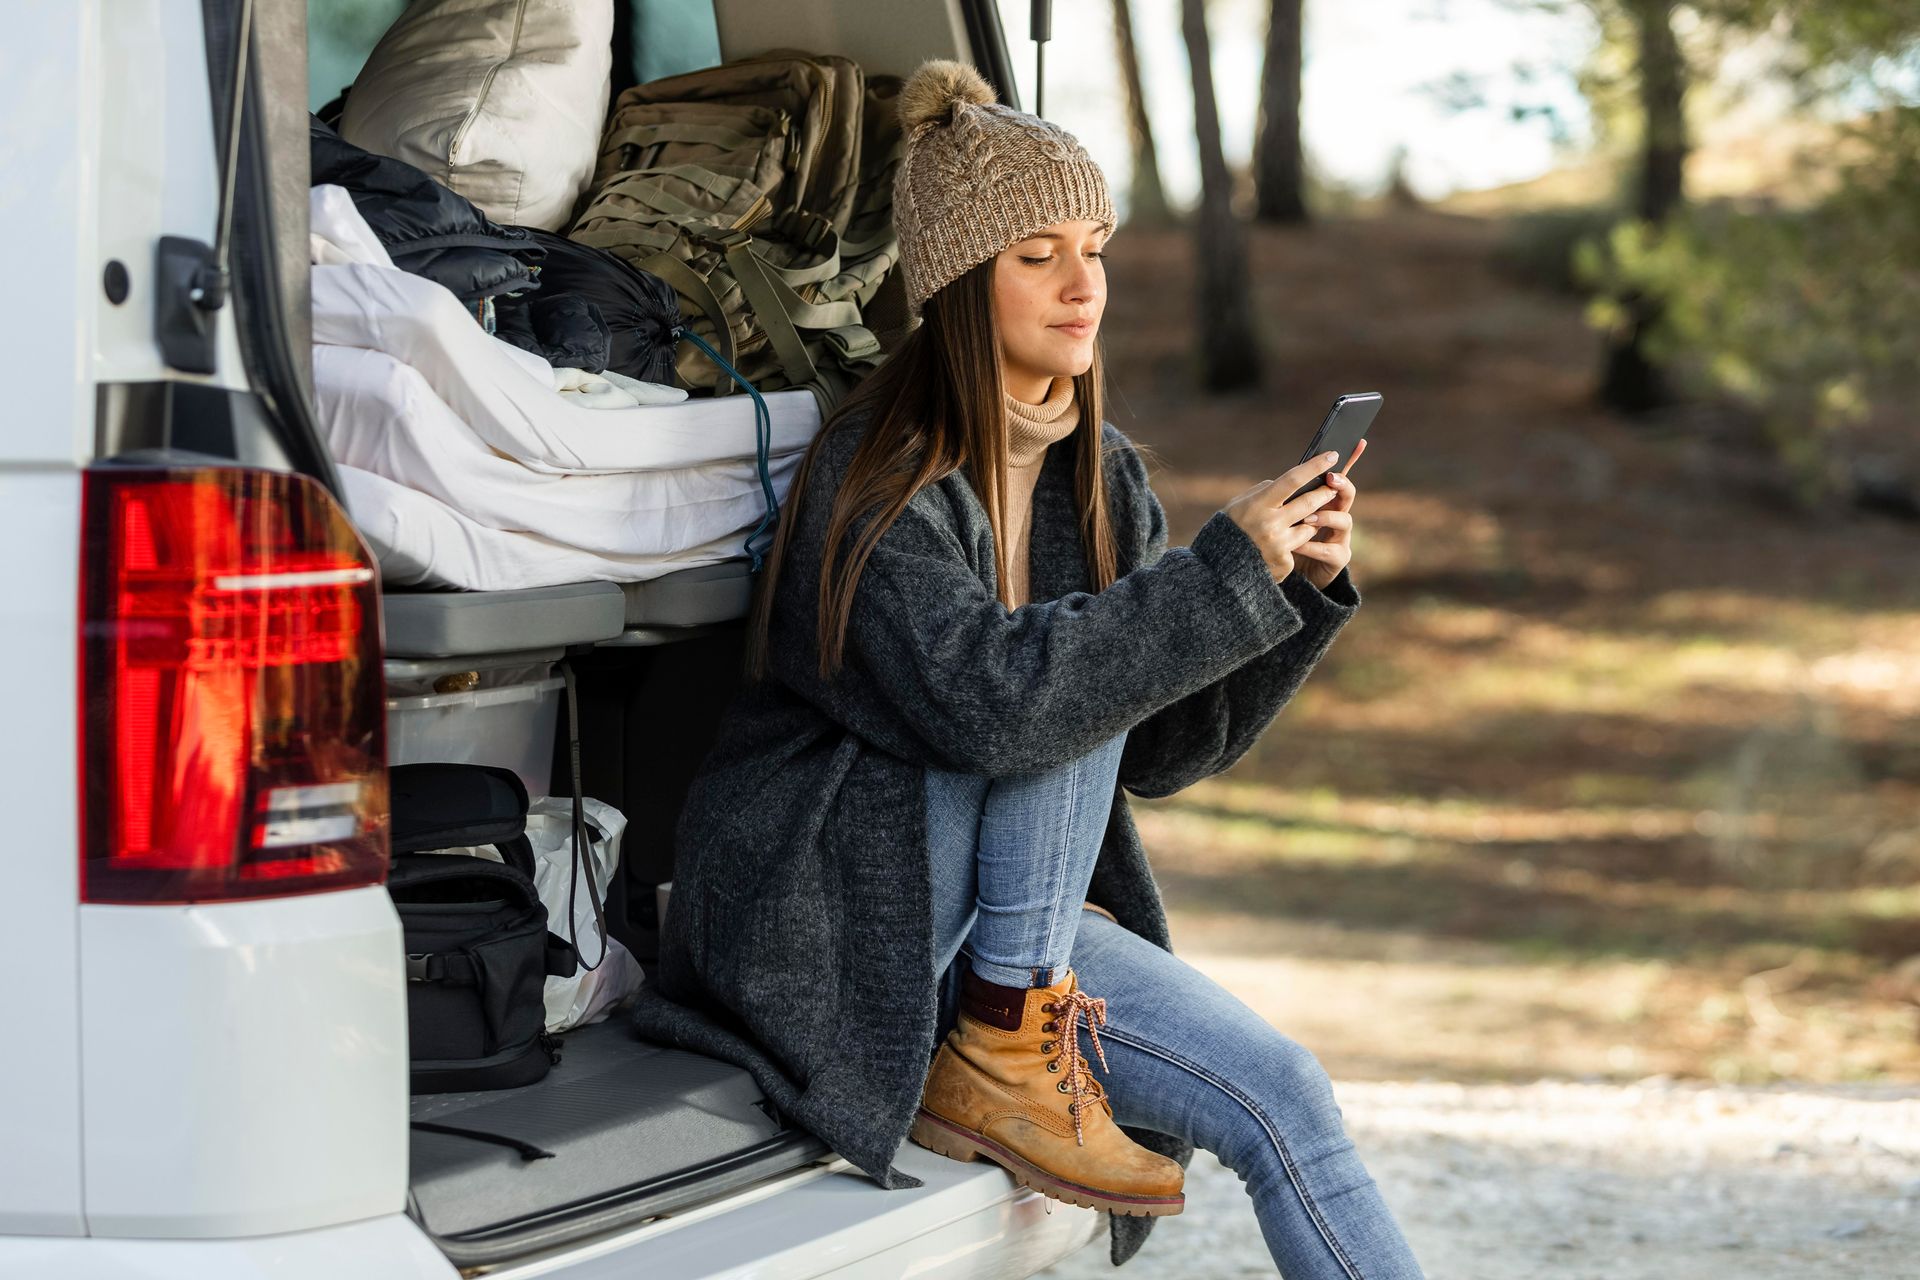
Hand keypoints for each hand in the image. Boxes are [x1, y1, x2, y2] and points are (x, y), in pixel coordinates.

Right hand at [1222, 450, 1346, 583]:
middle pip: (1309, 503)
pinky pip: (1299, 547)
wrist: (1219, 568)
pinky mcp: (1284, 562)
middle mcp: (1270, 523)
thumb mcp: (1239, 505)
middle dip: (1325, 493)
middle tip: (1334, 486)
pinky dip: (1294, 544)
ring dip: (1311, 521)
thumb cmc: (1230, 529)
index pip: (1292, 480)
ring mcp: (1279, 544)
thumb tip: (1288, 483)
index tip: (1331, 455)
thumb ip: (1263, 492)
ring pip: (1309, 527)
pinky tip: (1280, 547)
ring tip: (1302, 520)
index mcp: (1258, 504)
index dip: (1314, 466)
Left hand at [1294, 438, 1363, 591]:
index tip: (1356, 444)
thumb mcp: (1284, 516)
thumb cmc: (1285, 541)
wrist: (1290, 574)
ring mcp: (1341, 537)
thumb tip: (1280, 477)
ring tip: (1307, 518)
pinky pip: (1329, 549)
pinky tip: (1297, 544)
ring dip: (1326, 516)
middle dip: (1340, 485)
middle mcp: (1337, 516)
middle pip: (1347, 494)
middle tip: (1330, 479)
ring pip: (1344, 520)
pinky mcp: (1338, 558)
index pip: (1337, 478)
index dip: (1350, 460)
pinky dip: (1312, 545)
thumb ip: (1288, 498)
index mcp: (1325, 501)